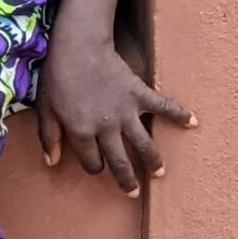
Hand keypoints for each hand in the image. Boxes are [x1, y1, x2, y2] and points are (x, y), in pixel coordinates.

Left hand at [37, 28, 194, 192]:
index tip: (96, 164)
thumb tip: (51, 161)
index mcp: (82, 132)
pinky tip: (193, 122)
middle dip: (127, 180)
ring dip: (153, 161)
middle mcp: (107, 128)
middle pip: (120, 162)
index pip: (92, 161)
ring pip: (143, 144)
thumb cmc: (58, 76)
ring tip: (159, 173)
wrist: (79, 46)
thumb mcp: (44, 107)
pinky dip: (178, 113)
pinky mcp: (139, 94)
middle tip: (134, 192)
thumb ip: (48, 136)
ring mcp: (126, 112)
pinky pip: (162, 106)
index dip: (94, 166)